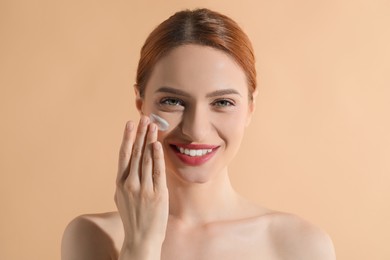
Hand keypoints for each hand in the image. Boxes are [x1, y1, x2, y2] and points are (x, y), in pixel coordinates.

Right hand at [115, 116, 168, 258]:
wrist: (141, 239)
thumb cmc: (133, 218)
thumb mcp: (123, 198)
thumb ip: (125, 182)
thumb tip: (128, 167)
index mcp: (120, 183)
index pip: (124, 155)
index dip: (127, 137)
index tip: (130, 123)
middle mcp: (129, 184)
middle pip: (135, 153)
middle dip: (140, 133)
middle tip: (144, 117)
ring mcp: (143, 188)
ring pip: (145, 158)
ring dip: (149, 139)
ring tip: (153, 125)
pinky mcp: (156, 194)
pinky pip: (156, 171)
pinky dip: (156, 156)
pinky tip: (157, 144)